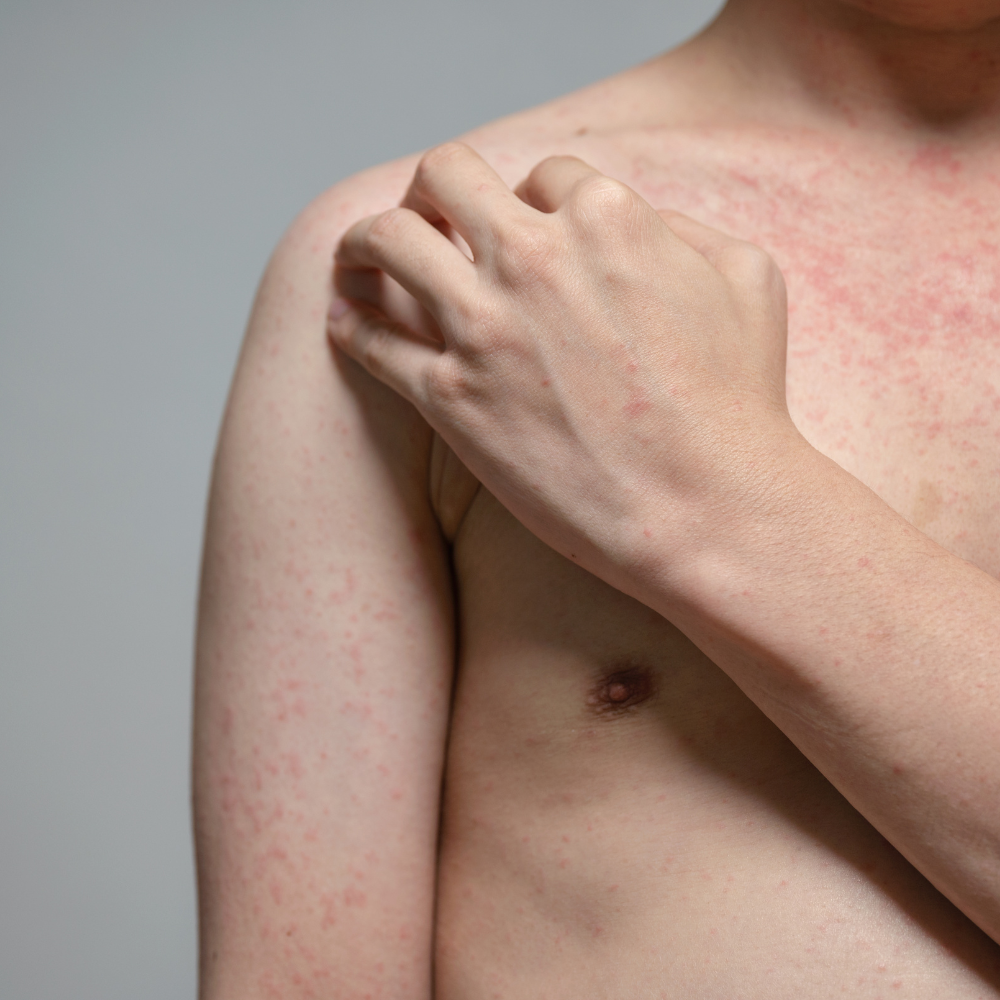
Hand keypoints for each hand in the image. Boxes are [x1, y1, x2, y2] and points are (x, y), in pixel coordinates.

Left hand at [329, 142, 804, 595]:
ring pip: (386, 241)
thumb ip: (683, 227)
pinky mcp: (451, 397)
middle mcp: (533, 258)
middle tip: (425, 216)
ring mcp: (484, 327)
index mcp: (606, 217)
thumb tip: (639, 220)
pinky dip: (351, 322)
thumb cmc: (738, 403)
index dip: (531, 202)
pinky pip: (373, 341)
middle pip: (443, 176)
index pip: (541, 176)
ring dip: (365, 239)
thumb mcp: (747, 279)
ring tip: (358, 257)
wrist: (706, 509)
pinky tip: (345, 319)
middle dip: (430, 190)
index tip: (521, 232)